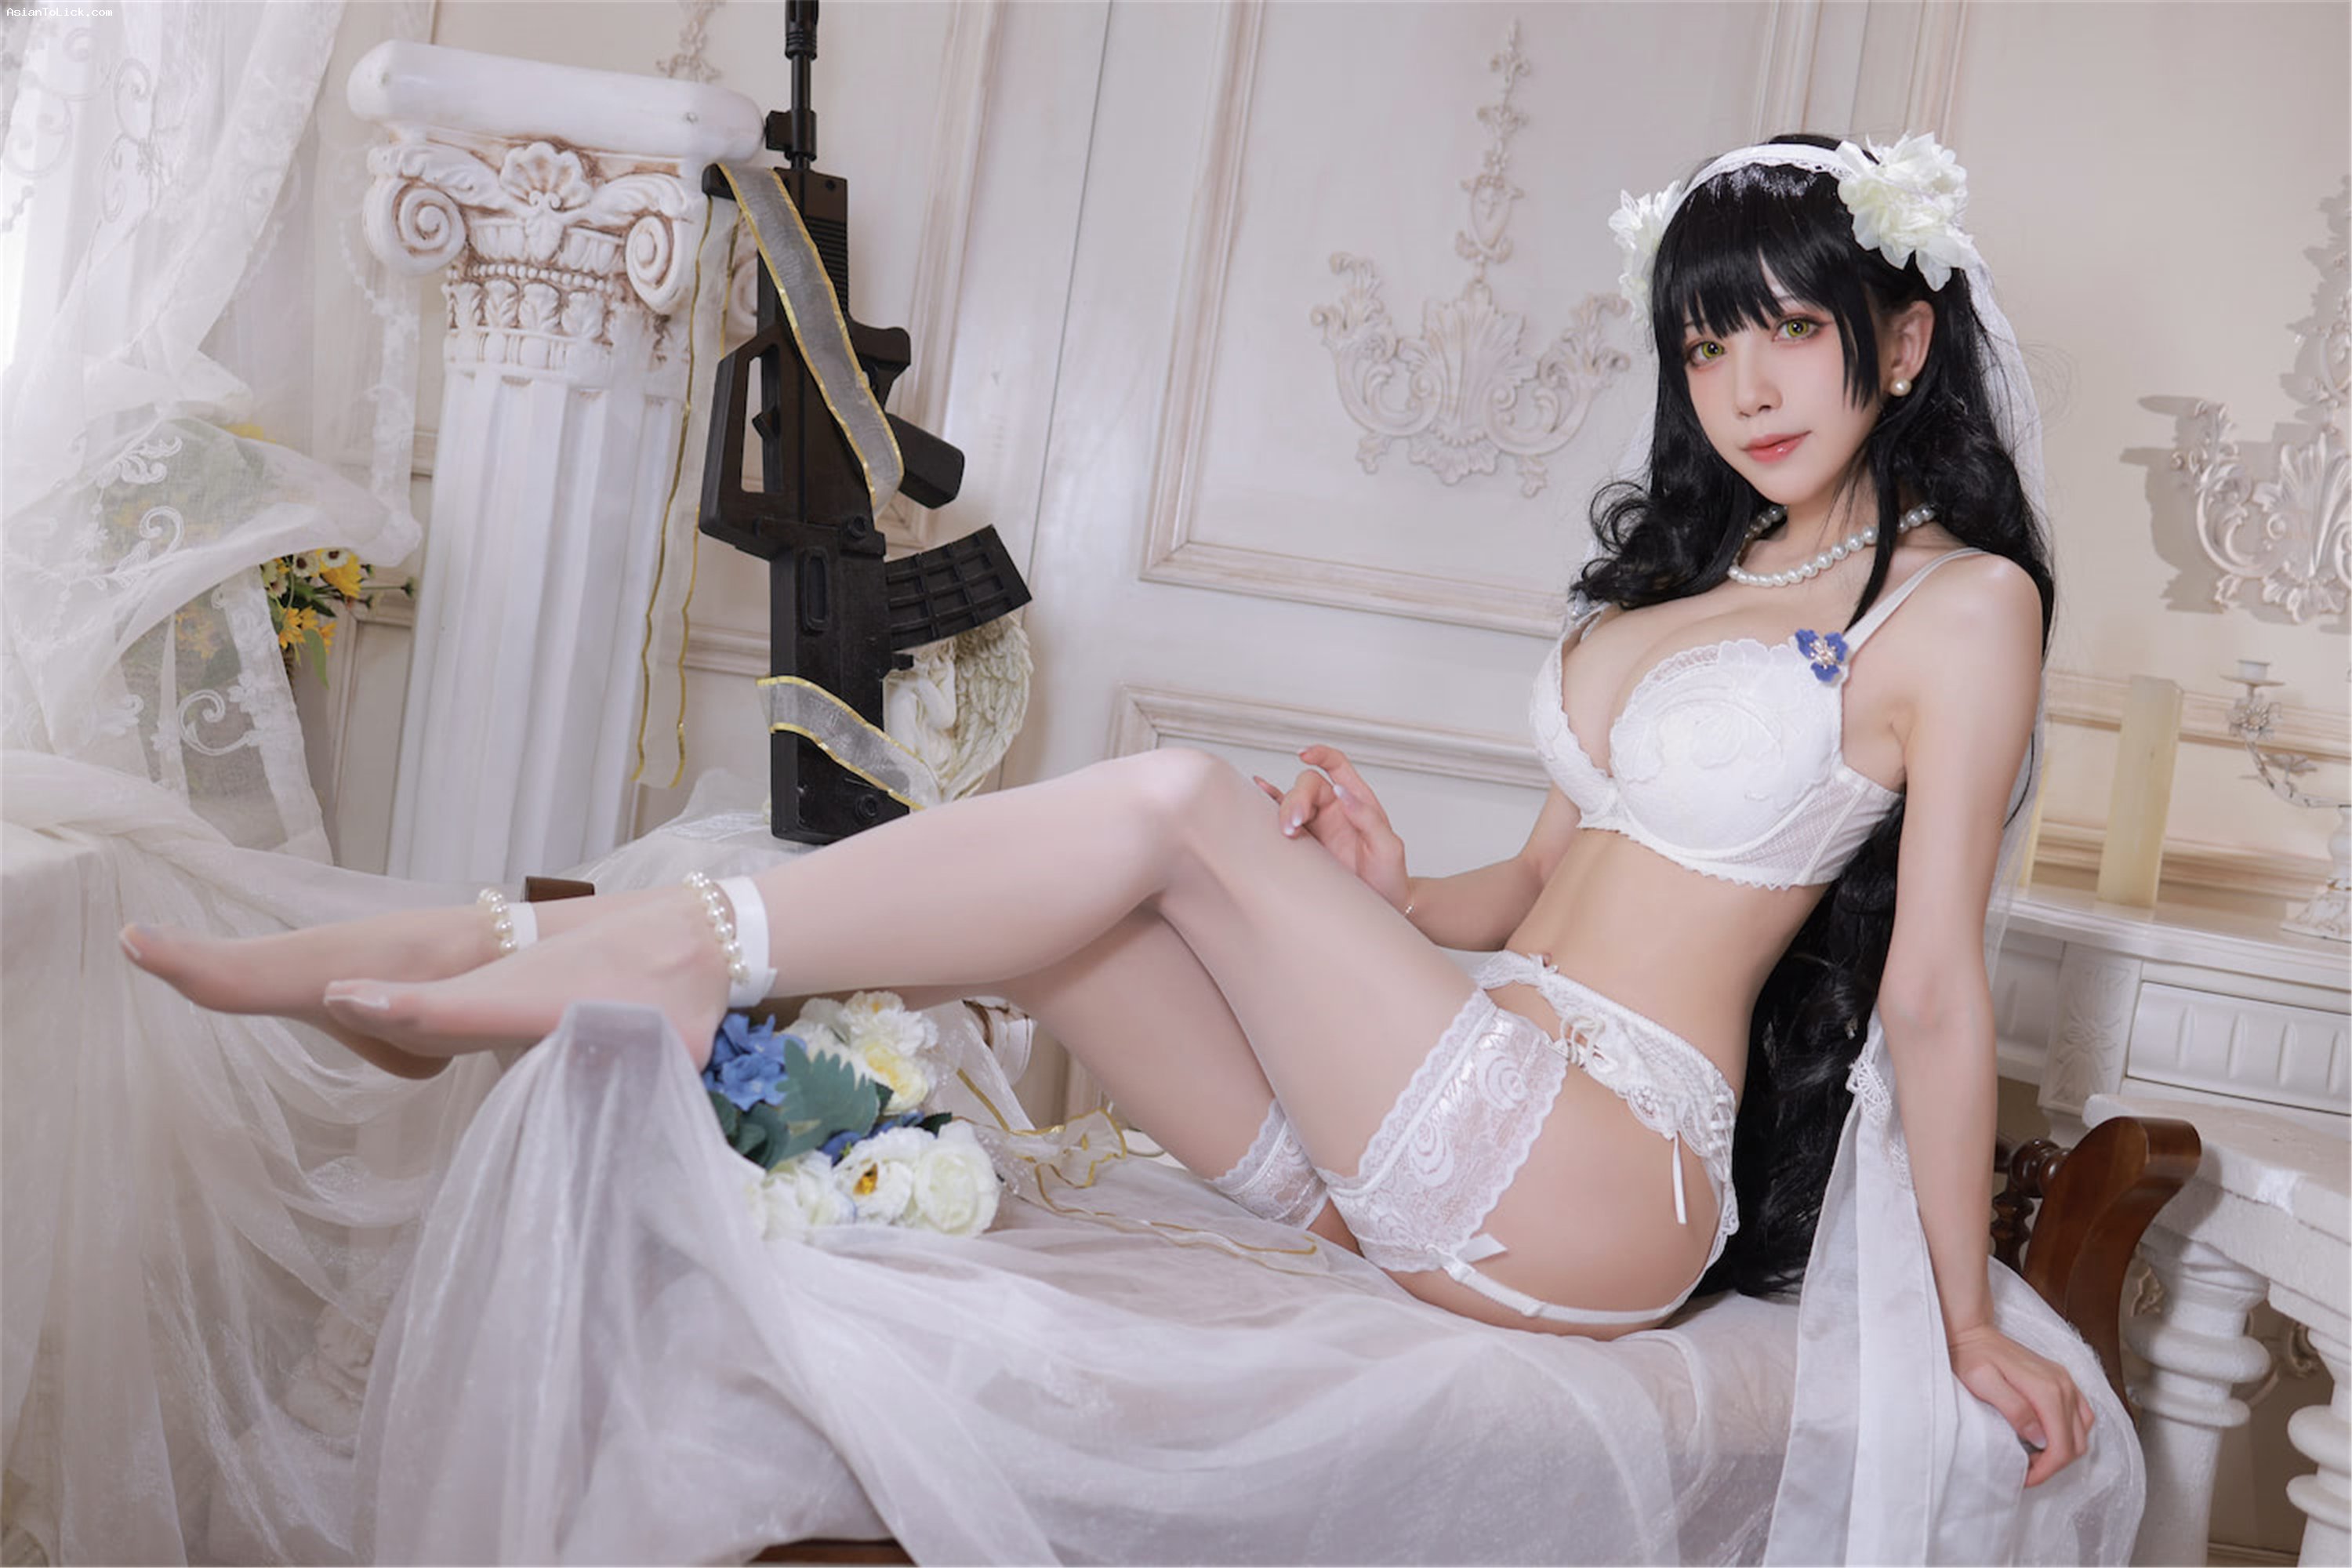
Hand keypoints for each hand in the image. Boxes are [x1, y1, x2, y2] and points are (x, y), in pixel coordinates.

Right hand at [1251, 745, 1409, 912]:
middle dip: (1297, 800)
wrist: (1382, 906)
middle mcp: (1334, 808)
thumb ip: (1368, 819)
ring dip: (1283, 810)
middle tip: (1294, 825)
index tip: (1304, 755)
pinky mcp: (1304, 843)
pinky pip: (1282, 818)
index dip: (1321, 755)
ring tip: (1285, 830)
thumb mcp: (1388, 847)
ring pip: (1291, 802)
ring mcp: (1318, 825)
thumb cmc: (1389, 876)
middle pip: (1308, 786)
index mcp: (1358, 800)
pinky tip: (1257, 798)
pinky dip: (1269, 806)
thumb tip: (1341, 793)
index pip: (1337, 765)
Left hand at [1948, 1322, 2094, 1487]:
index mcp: (2047, 1390)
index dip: (2046, 1470)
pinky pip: (2081, 1415)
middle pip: (2077, 1443)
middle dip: (2055, 1464)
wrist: (1972, 1332)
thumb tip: (2039, 1438)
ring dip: (2064, 1450)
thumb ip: (2015, 1409)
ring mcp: (2066, 1382)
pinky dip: (2070, 1433)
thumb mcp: (1984, 1383)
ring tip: (2034, 1457)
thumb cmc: (1972, 1357)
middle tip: (2028, 1471)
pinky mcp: (2062, 1380)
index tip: (2025, 1478)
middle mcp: (2064, 1386)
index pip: (2062, 1446)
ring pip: (2083, 1432)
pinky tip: (2045, 1437)